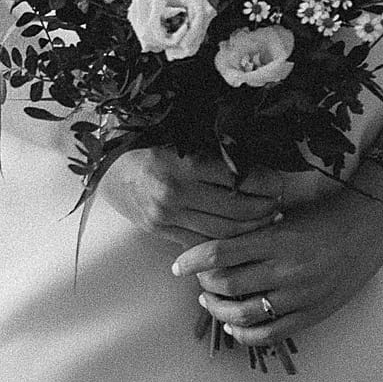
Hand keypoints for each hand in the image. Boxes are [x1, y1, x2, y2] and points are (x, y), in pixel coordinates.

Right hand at [100, 145, 282, 250]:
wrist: (104, 167)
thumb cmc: (146, 145)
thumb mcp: (180, 139)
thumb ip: (214, 153)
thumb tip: (257, 164)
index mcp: (183, 163)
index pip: (239, 178)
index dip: (266, 183)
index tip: (278, 181)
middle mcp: (176, 193)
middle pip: (237, 209)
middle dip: (266, 207)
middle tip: (279, 201)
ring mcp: (168, 217)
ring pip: (224, 231)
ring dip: (252, 227)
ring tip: (267, 217)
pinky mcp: (162, 232)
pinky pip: (203, 241)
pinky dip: (227, 240)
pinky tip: (241, 233)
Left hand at [171, 178, 382, 346]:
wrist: (370, 226)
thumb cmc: (325, 214)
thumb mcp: (287, 214)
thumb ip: (255, 231)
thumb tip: (216, 246)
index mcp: (277, 239)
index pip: (220, 253)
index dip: (192, 261)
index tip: (178, 265)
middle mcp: (286, 270)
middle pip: (227, 286)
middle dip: (204, 285)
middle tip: (198, 280)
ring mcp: (300, 296)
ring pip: (244, 315)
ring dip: (219, 311)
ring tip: (211, 302)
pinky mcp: (312, 314)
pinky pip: (270, 334)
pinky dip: (245, 334)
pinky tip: (234, 327)